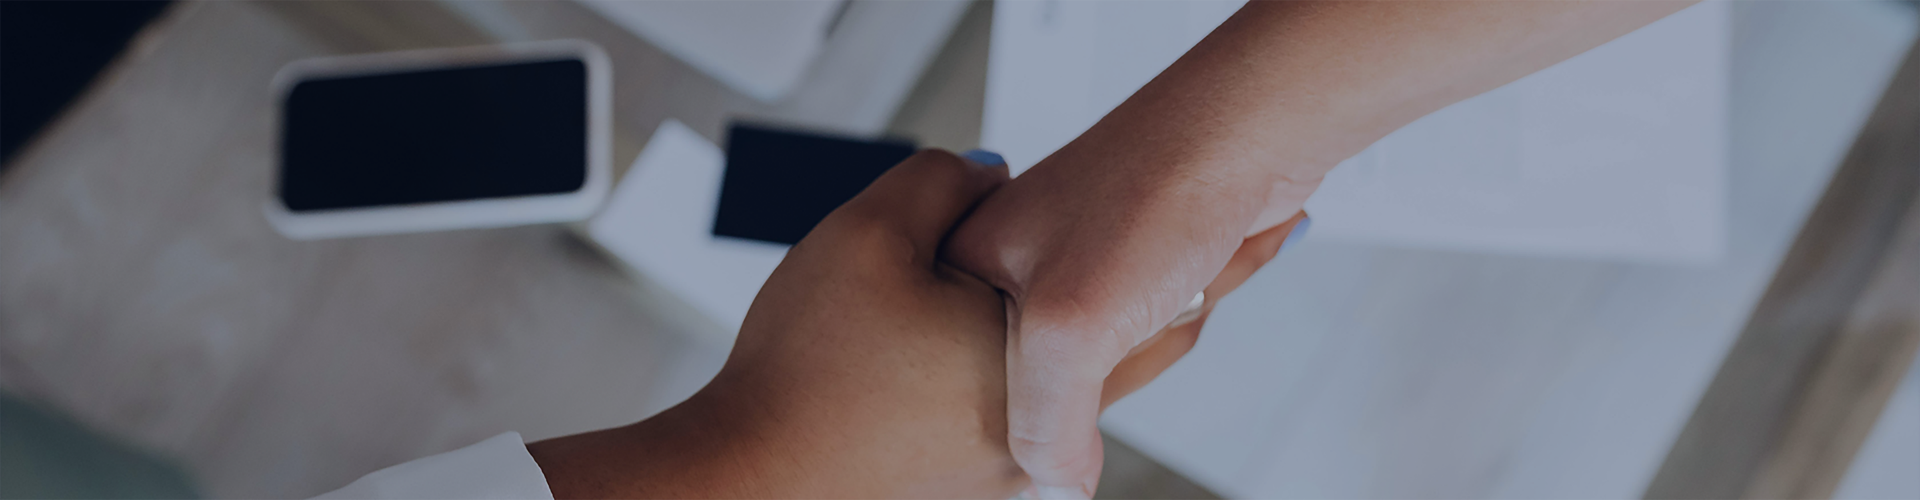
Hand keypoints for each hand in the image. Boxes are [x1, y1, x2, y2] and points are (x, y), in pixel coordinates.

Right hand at [527, 150, 1293, 498]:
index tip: (1266, 212)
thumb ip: (941, 184)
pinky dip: (1063, 368)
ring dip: (1132, 327)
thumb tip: (991, 170)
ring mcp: (1012, 463)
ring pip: (1099, 381)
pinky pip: (1042, 413)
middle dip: (1197, 286)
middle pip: (1151, 340)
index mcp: (1038, 354)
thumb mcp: (864, 235)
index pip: (1163, 288)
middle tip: (1248, 243)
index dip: (1217, 245)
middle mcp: (1042, 420)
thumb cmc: (803, 376)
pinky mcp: (972, 483)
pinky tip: (1033, 341)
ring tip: (1159, 282)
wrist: (750, 485)